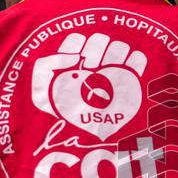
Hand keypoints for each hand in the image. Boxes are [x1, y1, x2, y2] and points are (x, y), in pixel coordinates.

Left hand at [31, 32, 146, 116]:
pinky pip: (138, 60)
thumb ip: (47, 64)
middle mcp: (93, 64)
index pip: (77, 39)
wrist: (78, 137)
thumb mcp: (39, 89)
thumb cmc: (58, 114)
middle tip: (90, 69)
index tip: (75, 62)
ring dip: (113, 54)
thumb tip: (75, 57)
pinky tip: (123, 70)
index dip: (76, 46)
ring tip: (105, 72)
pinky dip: (134, 59)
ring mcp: (112, 72)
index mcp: (71, 63)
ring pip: (119, 46)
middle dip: (95, 51)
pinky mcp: (129, 82)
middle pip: (100, 39)